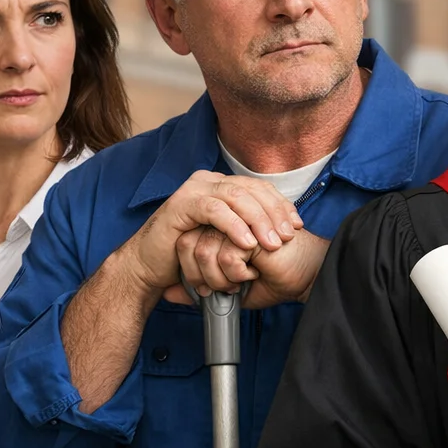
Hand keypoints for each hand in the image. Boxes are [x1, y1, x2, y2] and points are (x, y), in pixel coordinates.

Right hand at [122, 171, 301, 302]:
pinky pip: (213, 209)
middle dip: (274, 213)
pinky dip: (234, 226)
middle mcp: (209, 181)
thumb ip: (247, 227)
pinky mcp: (181, 203)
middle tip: (287, 236)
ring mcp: (193, 189)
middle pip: (251, 189)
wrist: (151, 266)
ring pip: (235, 196)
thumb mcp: (226, 238)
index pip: (259, 188)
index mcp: (221, 185)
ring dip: (257, 220)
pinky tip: (247, 243)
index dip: (281, 205)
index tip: (297, 227)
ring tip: (271, 243)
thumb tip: (283, 228)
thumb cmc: (190, 254)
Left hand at [165, 228, 330, 307]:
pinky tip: (256, 272)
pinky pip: (225, 255)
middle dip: (205, 277)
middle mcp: (226, 219)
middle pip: (188, 246)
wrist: (304, 277)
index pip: (185, 244)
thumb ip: (198, 287)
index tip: (216, 287)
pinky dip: (238, 274)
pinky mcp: (250, 227)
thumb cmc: (273, 279)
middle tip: (231, 286)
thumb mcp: (229, 287)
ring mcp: (238, 219)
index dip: (195, 271)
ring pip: (204, 252)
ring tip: (246, 279)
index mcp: (220, 227)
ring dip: (222, 278)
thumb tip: (168, 292)